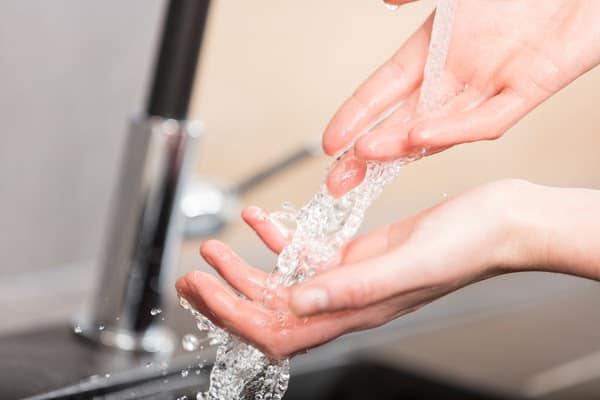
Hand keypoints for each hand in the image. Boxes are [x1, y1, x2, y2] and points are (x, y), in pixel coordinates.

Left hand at [176, 179, 561, 358]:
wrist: (494, 223)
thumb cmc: (466, 246)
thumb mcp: (406, 265)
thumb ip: (350, 287)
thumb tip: (297, 302)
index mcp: (354, 312)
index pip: (277, 331)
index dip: (232, 316)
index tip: (202, 291)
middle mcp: (345, 300)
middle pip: (269, 311)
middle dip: (225, 296)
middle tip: (192, 276)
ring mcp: (348, 277)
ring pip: (282, 283)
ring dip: (244, 267)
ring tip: (214, 246)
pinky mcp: (355, 254)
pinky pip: (306, 250)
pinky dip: (279, 237)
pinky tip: (260, 221)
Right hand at [324, 0, 599, 196]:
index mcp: (435, 51)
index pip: (385, 90)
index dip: (355, 116)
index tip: (331, 142)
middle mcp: (458, 75)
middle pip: (403, 121)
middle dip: (368, 152)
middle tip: (339, 178)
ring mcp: (491, 86)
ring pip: (439, 127)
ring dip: (401, 145)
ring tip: (368, 156)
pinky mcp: (530, 89)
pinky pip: (487, 119)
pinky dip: (453, 130)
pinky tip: (420, 138)